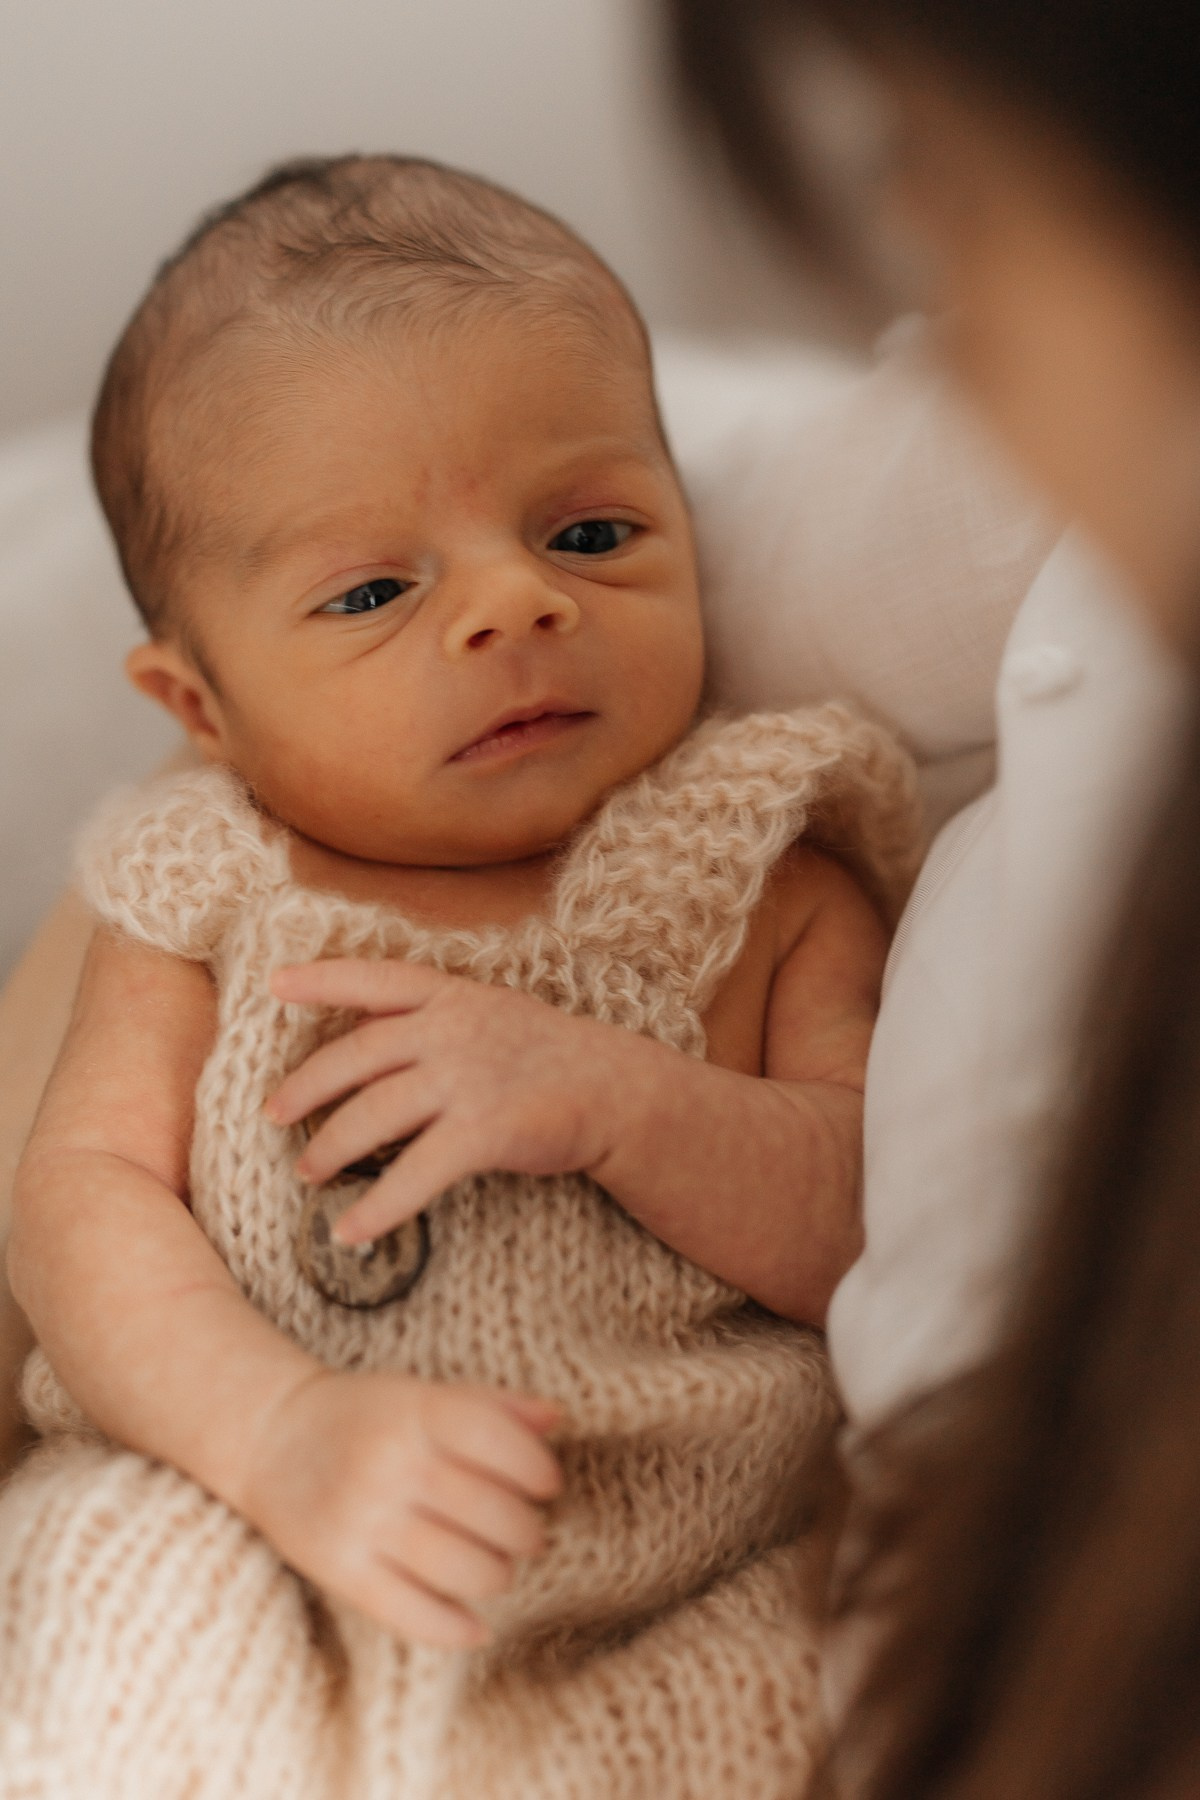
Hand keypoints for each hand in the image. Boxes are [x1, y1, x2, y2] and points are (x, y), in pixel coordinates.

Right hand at [237, 1367, 561, 1646]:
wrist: (271, 1438)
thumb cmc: (365, 1415)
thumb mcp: (423, 1393)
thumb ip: (491, 1405)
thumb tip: (557, 1418)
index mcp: (413, 1411)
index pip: (498, 1442)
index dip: (536, 1468)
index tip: (546, 1483)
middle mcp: (389, 1464)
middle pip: (493, 1513)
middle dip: (527, 1530)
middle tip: (525, 1531)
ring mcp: (363, 1520)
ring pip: (466, 1569)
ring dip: (499, 1575)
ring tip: (498, 1565)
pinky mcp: (341, 1571)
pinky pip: (414, 1616)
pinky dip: (457, 1628)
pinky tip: (476, 1624)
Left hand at [265, 958, 654, 1244]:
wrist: (617, 1092)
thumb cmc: (548, 1056)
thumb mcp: (491, 1013)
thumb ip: (434, 1015)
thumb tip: (364, 1025)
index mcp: (452, 996)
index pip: (376, 979)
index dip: (323, 980)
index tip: (275, 986)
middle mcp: (453, 1030)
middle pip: (356, 1056)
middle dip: (306, 1087)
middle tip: (272, 1114)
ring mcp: (468, 1079)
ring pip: (374, 1114)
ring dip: (331, 1147)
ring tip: (307, 1172)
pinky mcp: (485, 1131)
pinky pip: (415, 1174)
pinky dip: (377, 1207)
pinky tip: (348, 1231)